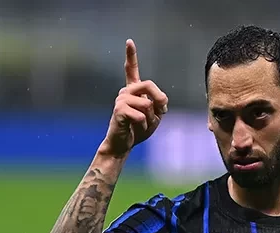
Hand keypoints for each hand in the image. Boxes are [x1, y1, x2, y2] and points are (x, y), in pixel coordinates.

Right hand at [101, 39, 168, 157]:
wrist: (123, 144)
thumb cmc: (138, 129)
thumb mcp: (155, 115)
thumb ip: (160, 104)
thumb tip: (159, 99)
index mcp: (133, 90)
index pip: (131, 70)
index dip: (131, 55)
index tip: (129, 41)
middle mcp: (125, 91)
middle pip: (149, 85)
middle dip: (159, 100)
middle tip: (160, 113)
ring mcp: (121, 99)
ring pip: (147, 104)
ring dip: (151, 118)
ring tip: (142, 124)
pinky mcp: (119, 110)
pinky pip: (142, 116)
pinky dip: (144, 125)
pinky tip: (136, 128)